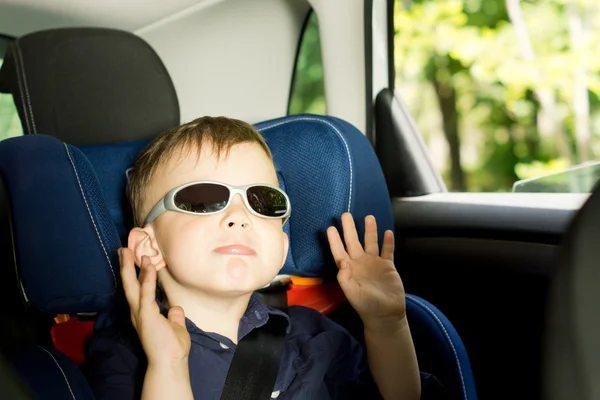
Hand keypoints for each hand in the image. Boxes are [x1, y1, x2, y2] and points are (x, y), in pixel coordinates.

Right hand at [119, 248, 190, 365]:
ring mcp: (141, 314)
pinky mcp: (147, 315)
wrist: (170, 362)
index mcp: (143, 314)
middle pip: (129, 286)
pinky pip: (146, 293)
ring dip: (130, 268)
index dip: (133, 275)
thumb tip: (176, 307)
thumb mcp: (175, 326)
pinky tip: (148, 265)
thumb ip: (174, 315)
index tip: (133, 259)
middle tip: (123, 250)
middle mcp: (138, 312)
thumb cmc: (172, 347)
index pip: (136, 290)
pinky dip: (147, 278)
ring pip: (132, 286)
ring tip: (128, 252)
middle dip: (125, 268)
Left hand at [327, 213, 406, 326]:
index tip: (330, 228)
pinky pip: (387, 251)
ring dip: (370, 230)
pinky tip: (387, 232)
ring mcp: (374, 263)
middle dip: (349, 228)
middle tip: (345, 214)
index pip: (339, 251)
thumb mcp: (352, 294)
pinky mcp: (387, 266)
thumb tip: (342, 261)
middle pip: (353, 242)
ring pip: (371, 242)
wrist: (386, 314)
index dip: (334, 240)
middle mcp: (360, 263)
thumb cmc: (366, 306)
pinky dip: (388, 242)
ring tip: (369, 217)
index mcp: (349, 269)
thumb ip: (345, 278)